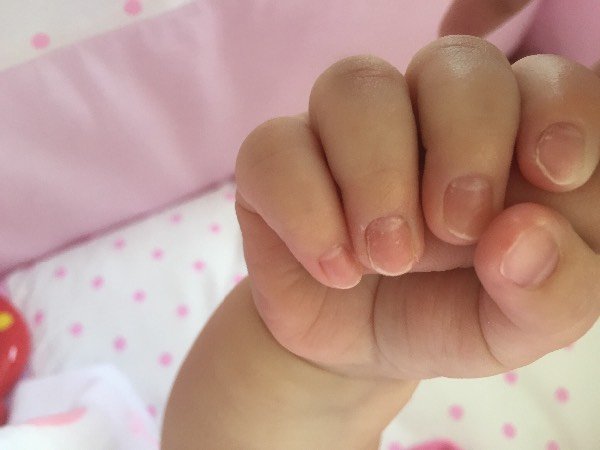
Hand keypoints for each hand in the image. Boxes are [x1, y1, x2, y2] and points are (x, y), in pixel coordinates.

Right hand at [235, 36, 599, 379]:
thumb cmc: (450, 316)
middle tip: (456, 228)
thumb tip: (523, 237)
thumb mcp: (520, 325)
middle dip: (465, 141)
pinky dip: (306, 210)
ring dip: (377, 175)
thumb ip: (554, 289)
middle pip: (452, 62)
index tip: (553, 175)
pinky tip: (335, 269)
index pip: (545, 79)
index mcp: (506, 139)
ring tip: (388, 260)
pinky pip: (274, 148)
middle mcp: (426, 117)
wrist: (359, 349)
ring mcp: (346, 132)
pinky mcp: (276, 162)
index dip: (557, 108)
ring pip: (353, 85)